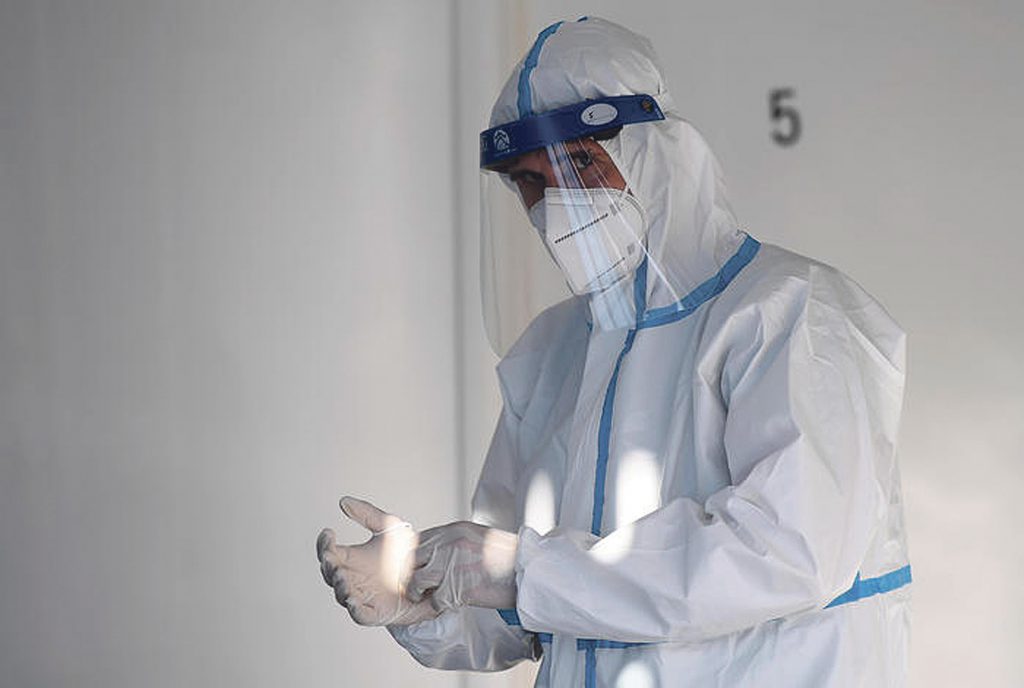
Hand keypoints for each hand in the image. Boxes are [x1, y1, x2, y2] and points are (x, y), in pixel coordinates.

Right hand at [316, 496, 438, 625]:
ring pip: (342, 595)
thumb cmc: (404, 552)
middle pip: (330, 574)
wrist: (428, 574)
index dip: (323, 544)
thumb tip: (343, 501)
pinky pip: (360, 614)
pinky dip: (355, 609)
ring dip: (339, 587)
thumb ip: (367, 514)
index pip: (328, 552)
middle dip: (328, 566)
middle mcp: (351, 578)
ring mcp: (362, 596)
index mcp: (350, 559)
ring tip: (341, 576)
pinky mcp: (375, 612)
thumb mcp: (388, 527)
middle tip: (330, 556)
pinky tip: (353, 600)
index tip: (328, 532)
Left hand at [408, 521, 518, 611]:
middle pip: (413, 559)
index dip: (416, 557)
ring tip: (425, 597)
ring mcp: (454, 565)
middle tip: (417, 585)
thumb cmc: (508, 557)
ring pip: (419, 580)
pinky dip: (438, 606)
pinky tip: (446, 605)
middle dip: (413, 573)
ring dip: (419, 592)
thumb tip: (435, 552)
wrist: (530, 570)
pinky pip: (436, 600)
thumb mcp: (478, 537)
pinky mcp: (460, 587)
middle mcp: (450, 544)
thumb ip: (455, 541)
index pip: (419, 540)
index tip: (419, 567)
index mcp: (455, 530)